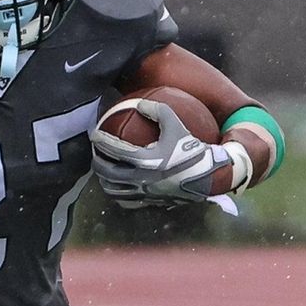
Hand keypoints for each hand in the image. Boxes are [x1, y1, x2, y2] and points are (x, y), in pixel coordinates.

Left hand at [90, 99, 232, 206]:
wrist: (211, 176)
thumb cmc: (193, 149)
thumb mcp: (177, 126)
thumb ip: (158, 111)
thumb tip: (140, 103)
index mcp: (145, 160)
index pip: (113, 150)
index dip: (100, 141)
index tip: (94, 134)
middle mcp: (141, 179)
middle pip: (107, 172)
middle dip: (97, 161)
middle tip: (95, 153)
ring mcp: (144, 193)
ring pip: (114, 189)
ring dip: (104, 179)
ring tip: (102, 170)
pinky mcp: (150, 202)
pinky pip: (127, 202)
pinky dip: (118, 194)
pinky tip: (118, 187)